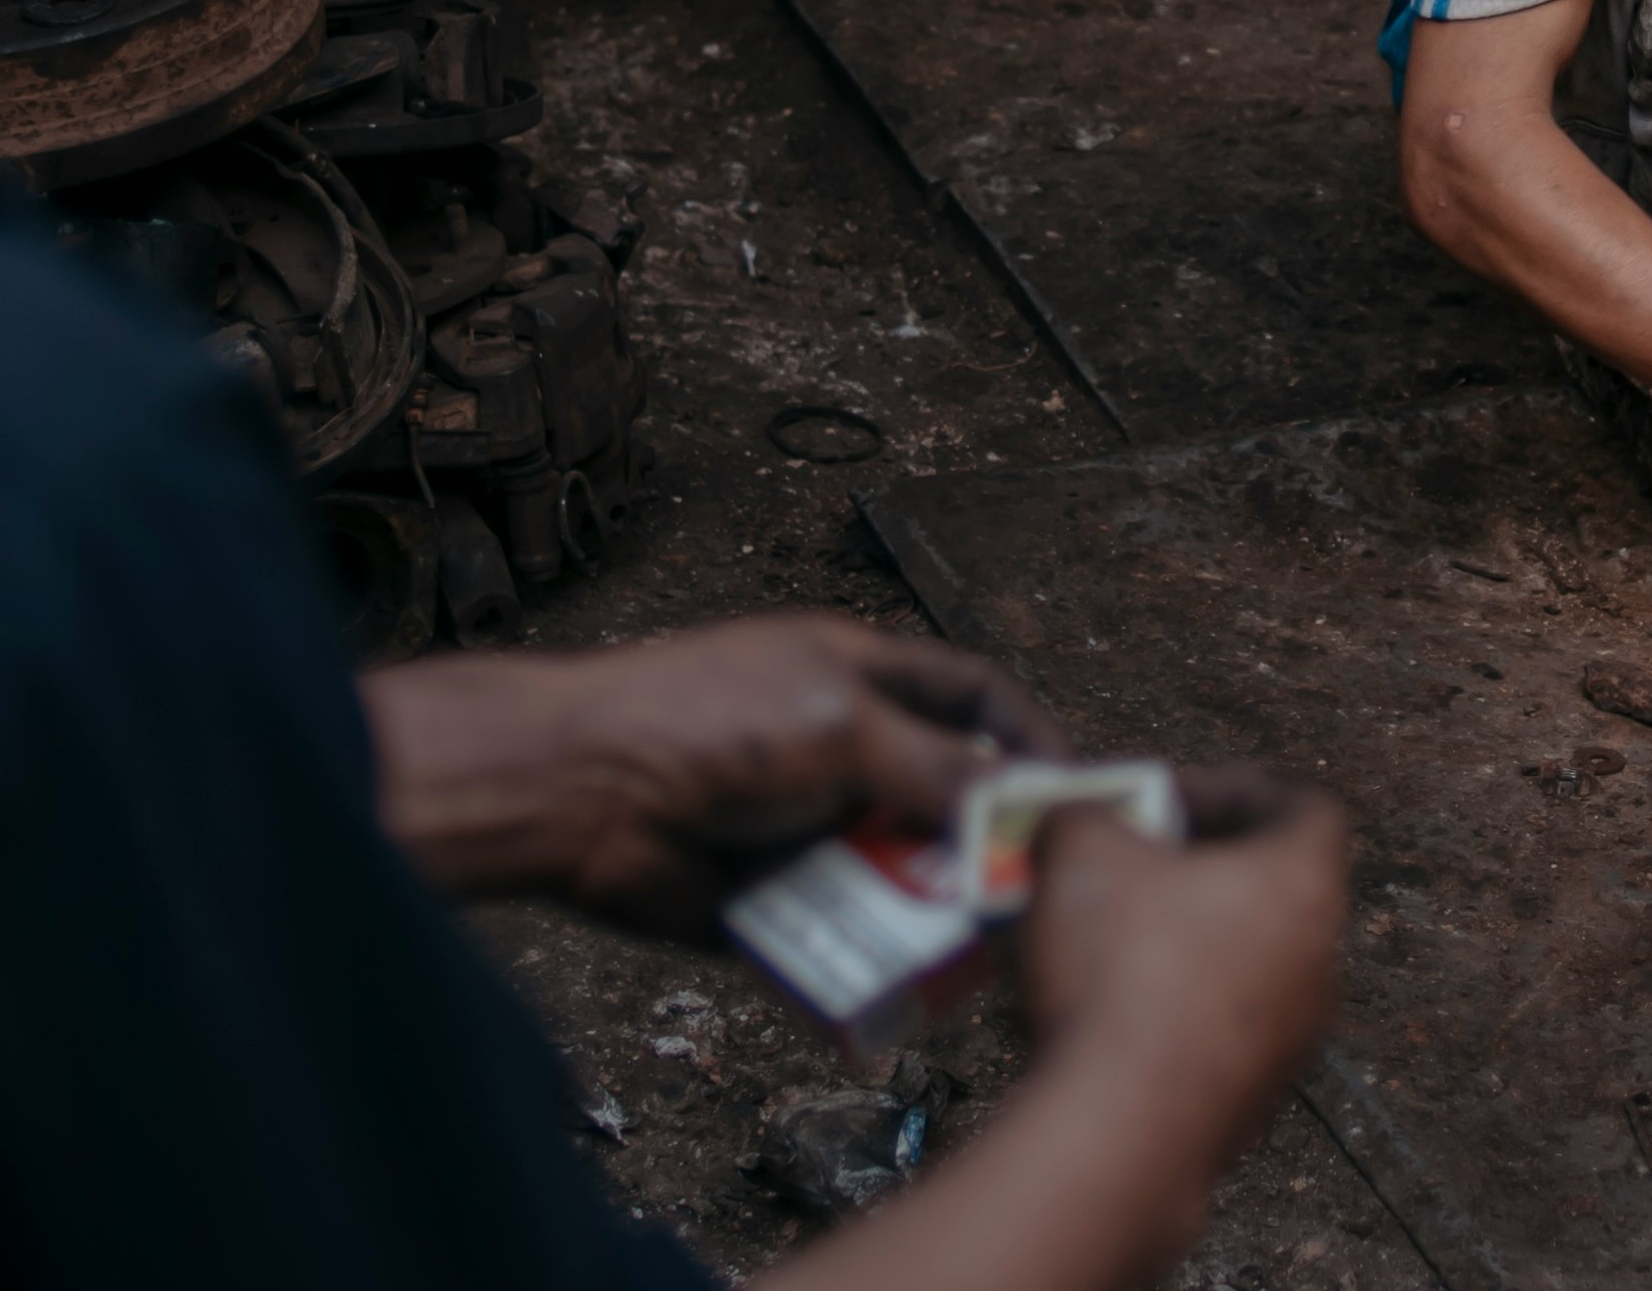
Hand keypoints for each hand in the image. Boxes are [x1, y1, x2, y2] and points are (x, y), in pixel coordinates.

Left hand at [362, 613, 1066, 934]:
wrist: (577, 795)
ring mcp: (809, 824)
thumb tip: (1022, 805)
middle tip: (1028, 889)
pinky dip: (870, 954)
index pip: (976, 695)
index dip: (1030, 737)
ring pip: (904, 873)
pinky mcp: (776, 898)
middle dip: (987, 841)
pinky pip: (844, 933)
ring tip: (964, 942)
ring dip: (931, 905)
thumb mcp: (842, 725)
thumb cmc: (702, 724)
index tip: (1073, 796)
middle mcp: (844, 749)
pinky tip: (896, 975)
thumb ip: (941, 766)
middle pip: (949, 796)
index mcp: (863, 676)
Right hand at [1019, 767, 1347, 1159]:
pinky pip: (1222, 1028)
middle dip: (1199, 868)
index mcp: (1304, 882)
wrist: (1123, 1129)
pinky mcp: (1256, 1098)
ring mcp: (1295, 1037)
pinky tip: (1109, 1013)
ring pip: (1246, 961)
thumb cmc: (1121, 971)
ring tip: (1105, 939)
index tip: (1168, 799)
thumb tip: (1075, 822)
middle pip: (1273, 886)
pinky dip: (1176, 1007)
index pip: (1306, 808)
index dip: (1237, 788)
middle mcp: (1321, 960)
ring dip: (1184, 940)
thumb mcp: (1080, 849)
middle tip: (1131, 865)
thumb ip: (1083, 813)